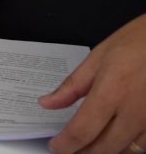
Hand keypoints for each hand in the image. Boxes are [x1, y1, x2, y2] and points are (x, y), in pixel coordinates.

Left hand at [39, 13, 145, 153]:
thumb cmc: (138, 41)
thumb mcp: (98, 57)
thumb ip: (72, 85)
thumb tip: (47, 102)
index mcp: (111, 93)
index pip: (82, 131)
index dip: (65, 145)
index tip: (56, 146)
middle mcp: (134, 112)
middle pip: (104, 149)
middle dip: (83, 153)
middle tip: (69, 148)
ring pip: (127, 150)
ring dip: (106, 150)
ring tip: (91, 143)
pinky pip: (145, 143)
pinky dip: (128, 144)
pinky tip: (118, 136)